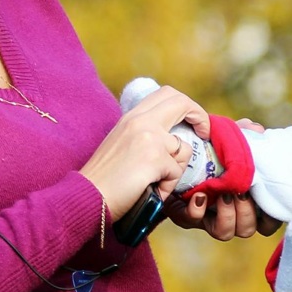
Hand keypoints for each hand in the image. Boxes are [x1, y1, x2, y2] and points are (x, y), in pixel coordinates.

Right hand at [79, 85, 209, 217]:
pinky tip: (150, 191)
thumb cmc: (104, 178)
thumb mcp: (122, 144)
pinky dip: (167, 187)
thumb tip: (173, 138)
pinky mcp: (155, 158)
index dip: (187, 106)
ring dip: (176, 169)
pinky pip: (176, 172)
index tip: (193, 124)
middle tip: (203, 134)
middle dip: (200, 117)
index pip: (166, 94)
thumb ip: (144, 135)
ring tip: (156, 182)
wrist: (87, 196)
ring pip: (183, 148)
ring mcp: (149, 138)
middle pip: (181, 102)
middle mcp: (140, 121)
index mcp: (132, 117)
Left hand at [167, 118, 279, 239]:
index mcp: (246, 203)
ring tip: (222, 194)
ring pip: (225, 232)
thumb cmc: (211, 154)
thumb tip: (257, 130)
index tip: (265, 197)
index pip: (267, 223)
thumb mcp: (229, 142)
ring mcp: (207, 218)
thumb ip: (244, 136)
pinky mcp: (185, 215)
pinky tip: (200, 194)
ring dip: (226, 214)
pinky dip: (197, 210)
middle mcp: (229, 216)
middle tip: (240, 191)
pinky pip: (194, 221)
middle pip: (247, 229)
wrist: (177, 158)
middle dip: (246, 212)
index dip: (270, 217)